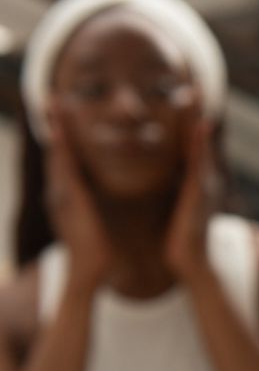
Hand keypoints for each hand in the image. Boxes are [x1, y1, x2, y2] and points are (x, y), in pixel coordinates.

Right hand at [44, 104, 111, 292]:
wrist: (89, 273)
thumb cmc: (95, 251)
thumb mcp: (93, 222)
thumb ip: (90, 208)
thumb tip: (93, 201)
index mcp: (68, 194)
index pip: (66, 159)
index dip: (63, 136)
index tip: (63, 113)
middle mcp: (60, 190)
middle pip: (56, 149)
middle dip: (54, 123)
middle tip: (51, 97)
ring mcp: (61, 194)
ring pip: (57, 153)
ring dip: (55, 127)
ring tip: (53, 102)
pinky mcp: (68, 200)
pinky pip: (65, 169)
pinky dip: (62, 148)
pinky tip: (60, 131)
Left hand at [165, 108, 218, 281]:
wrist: (191, 265)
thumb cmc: (180, 242)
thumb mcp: (177, 211)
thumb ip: (177, 195)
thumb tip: (170, 186)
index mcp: (193, 183)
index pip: (191, 147)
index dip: (189, 122)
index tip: (185, 98)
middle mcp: (202, 180)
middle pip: (199, 140)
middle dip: (197, 112)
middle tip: (195, 84)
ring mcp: (203, 186)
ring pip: (200, 146)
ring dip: (199, 120)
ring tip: (195, 95)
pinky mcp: (199, 194)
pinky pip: (198, 163)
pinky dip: (199, 143)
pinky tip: (199, 126)